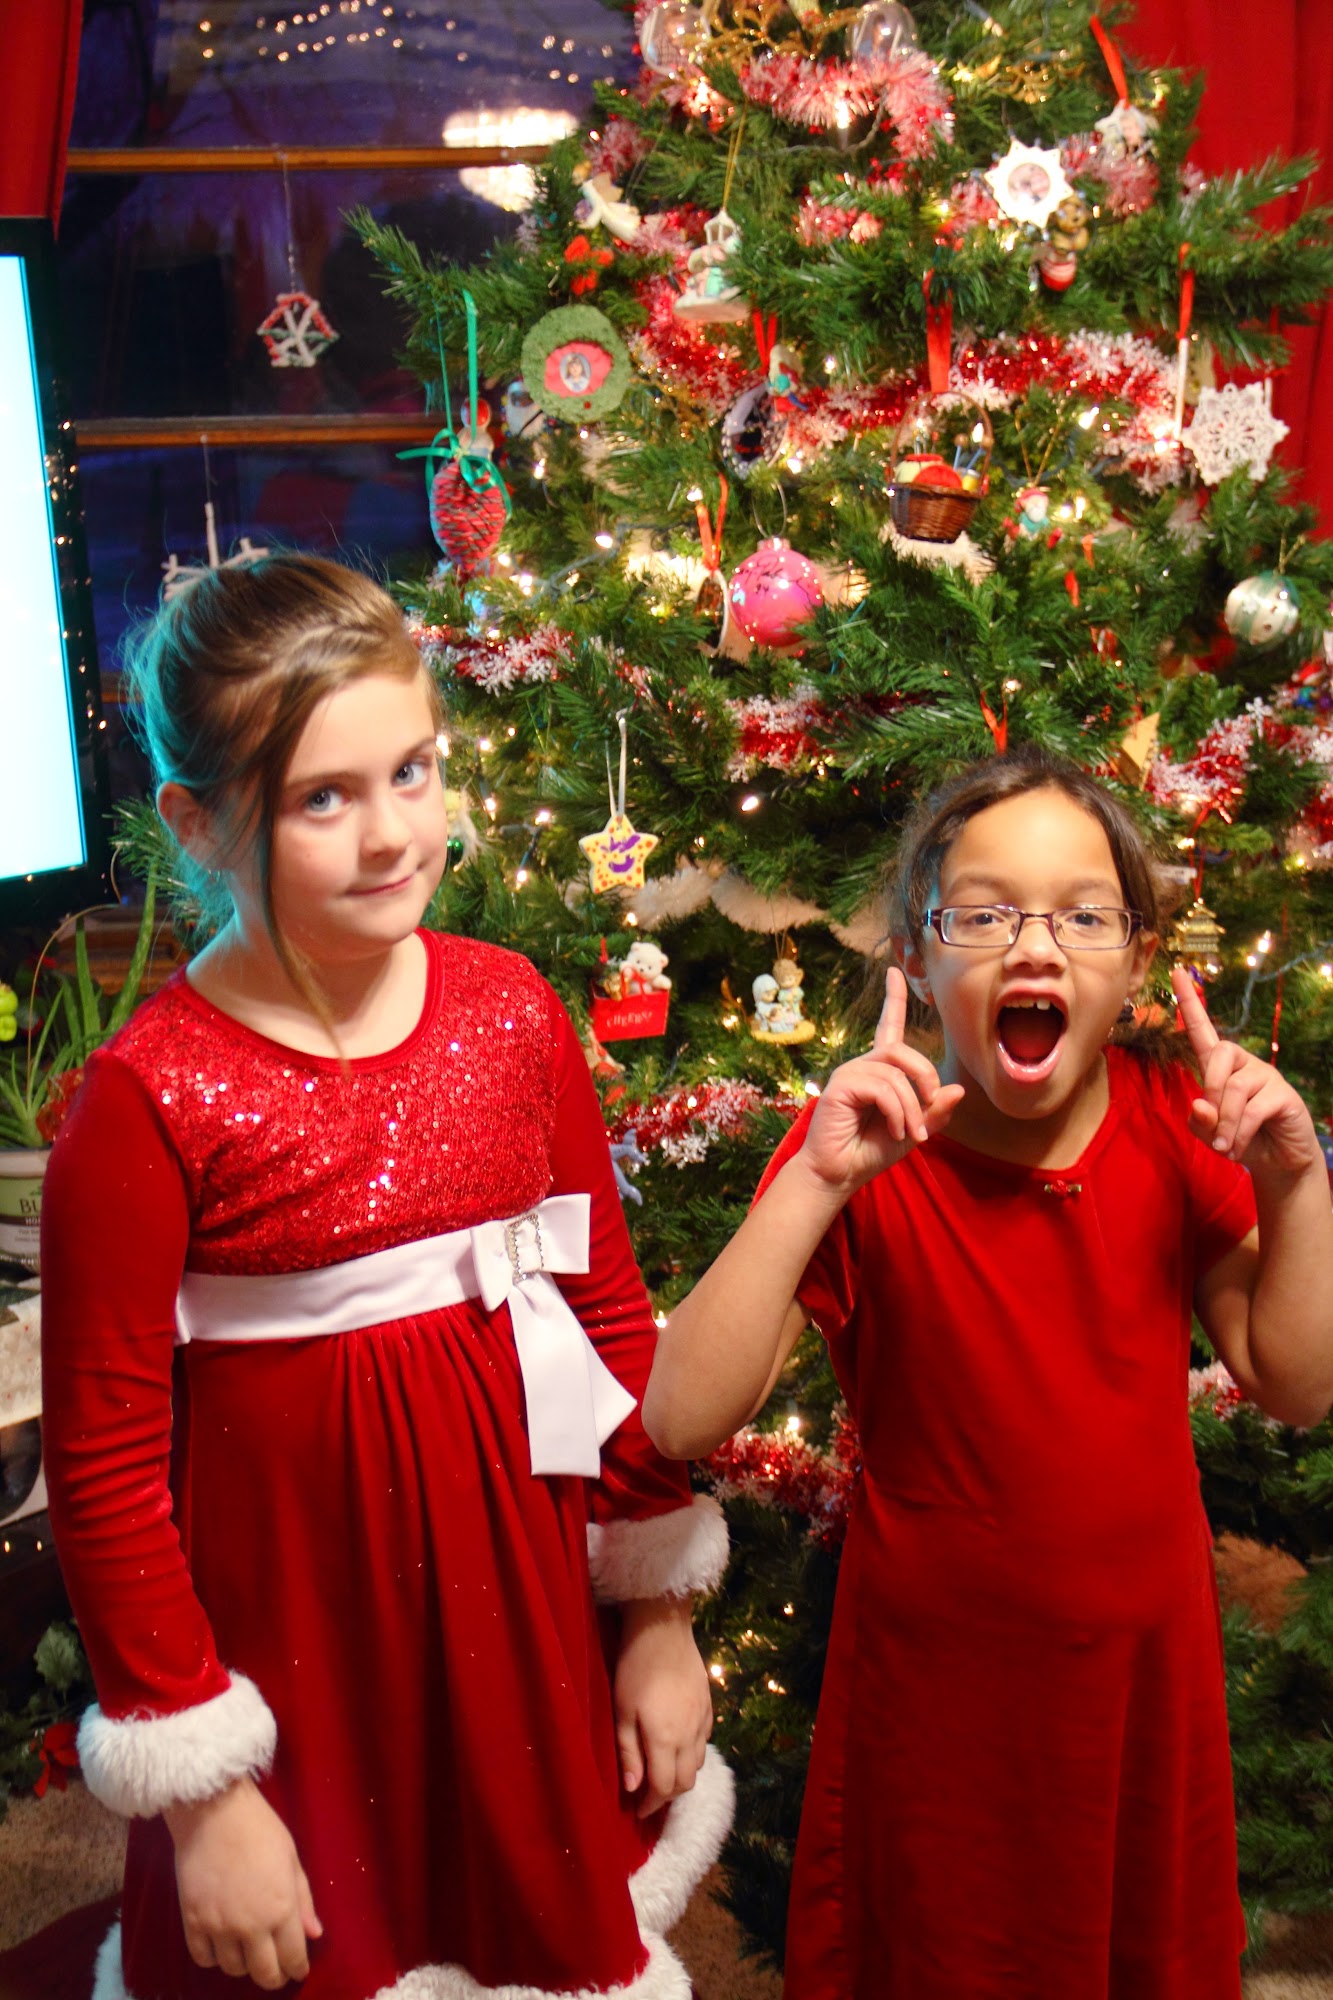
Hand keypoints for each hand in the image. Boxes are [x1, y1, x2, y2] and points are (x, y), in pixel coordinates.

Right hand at [164, 1776, 322, 1987]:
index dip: (298, 1969)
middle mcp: (251, 1925)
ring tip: (249, 1952)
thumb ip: (303, 1900)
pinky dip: (214, 1958)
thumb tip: (315, 1934)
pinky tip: (222, 1946)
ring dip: (244, 1965)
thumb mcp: (291, 1859)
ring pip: (233, 1969)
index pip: (293, 1957)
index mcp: (281, 1909)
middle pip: (264, 1973)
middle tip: (276, 1971)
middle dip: (274, 1977)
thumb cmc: (260, 1828)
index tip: (298, 1970)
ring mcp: (219, 1926)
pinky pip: (204, 1958)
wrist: (213, 1812)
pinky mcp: (192, 1922)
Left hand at [612, 1597, 712, 1819]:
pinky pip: (705, 1742)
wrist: (663, 1629)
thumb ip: (629, 1753)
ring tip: (662, 1772)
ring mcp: (703, 1720)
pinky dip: (692, 1755)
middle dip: (666, 1796)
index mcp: (666, 1740)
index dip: (651, 1805)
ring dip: (681, 1776)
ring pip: (699, 1764)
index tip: (637, 1811)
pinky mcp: (709, 1706)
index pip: (664, 1788)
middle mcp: (690, 1735)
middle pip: (685, 1782)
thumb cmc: (635, 1668)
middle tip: (648, 1795)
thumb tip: (633, 1789)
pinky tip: (678, 1746)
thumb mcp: (622, 1711)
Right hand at [800, 966, 963, 1197]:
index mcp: (879, 1071)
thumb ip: (934, 1112)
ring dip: (913, 1106)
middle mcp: (863, 1066)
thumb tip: (957, 1089)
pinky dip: (898, 1112)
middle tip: (930, 1111)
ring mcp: (849, 1074)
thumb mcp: (913, 1131)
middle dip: (925, 1078)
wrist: (839, 1174)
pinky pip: (883, 1088)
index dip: (893, 999)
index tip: (894, 972)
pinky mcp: (840, 1087)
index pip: (888, 1027)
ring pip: (896, 1073)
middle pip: (902, 1050)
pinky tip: (896, 1131)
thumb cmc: (870, 1151)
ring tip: (911, 1133)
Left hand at [1171, 967, 1320, 1174]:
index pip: (1202, 1030)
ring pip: (1235, 1088)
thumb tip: (1201, 1104)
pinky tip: (1236, 1148)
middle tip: (1212, 1128)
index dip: (1189, 1002)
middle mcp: (1243, 1064)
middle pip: (1218, 1054)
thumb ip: (1199, 1120)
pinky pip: (1254, 1109)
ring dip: (1225, 1123)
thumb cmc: (1239, 1139)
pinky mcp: (1284, 1094)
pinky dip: (1239, 1132)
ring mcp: (1266, 1076)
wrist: (1278, 1162)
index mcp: (1220, 1068)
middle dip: (1210, 1090)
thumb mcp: (1210, 1133)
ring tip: (1224, 1147)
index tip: (1175, 971)